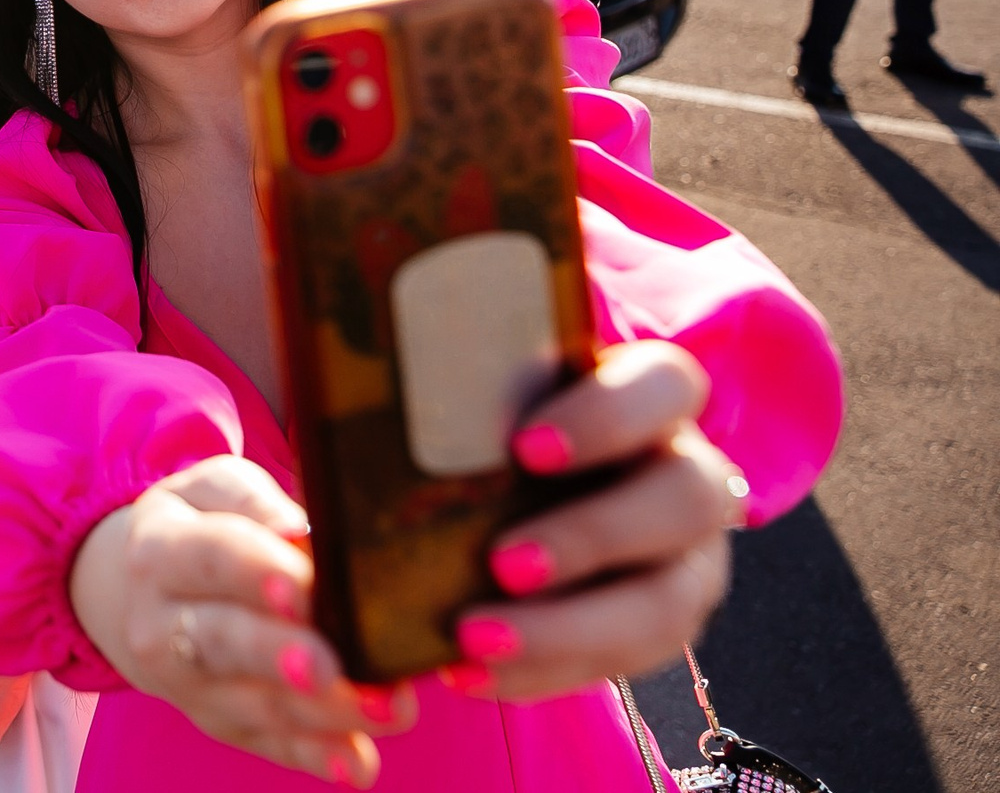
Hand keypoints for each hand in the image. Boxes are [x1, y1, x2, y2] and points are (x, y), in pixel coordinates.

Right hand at [69, 456, 413, 782]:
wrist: (138, 596)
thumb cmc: (198, 529)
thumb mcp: (211, 492)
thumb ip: (253, 501)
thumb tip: (296, 529)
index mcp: (160, 551)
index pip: (209, 558)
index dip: (256, 573)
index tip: (303, 588)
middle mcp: (161, 625)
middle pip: (223, 641)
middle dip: (279, 655)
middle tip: (332, 664)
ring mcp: (190, 685)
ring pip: (255, 703)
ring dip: (321, 712)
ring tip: (384, 706)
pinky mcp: (221, 724)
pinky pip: (270, 745)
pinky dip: (316, 756)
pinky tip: (357, 762)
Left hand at [446, 341, 740, 702]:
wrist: (513, 490)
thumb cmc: (493, 420)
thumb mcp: (486, 393)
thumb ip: (460, 383)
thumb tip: (363, 378)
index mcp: (651, 396)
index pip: (668, 385)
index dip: (609, 416)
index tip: (524, 447)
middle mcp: (688, 473)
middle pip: (688, 500)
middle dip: (593, 536)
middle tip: (501, 563)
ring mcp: (690, 557)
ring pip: (669, 604)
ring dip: (569, 630)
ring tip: (473, 641)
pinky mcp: (662, 624)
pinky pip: (622, 663)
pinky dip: (543, 674)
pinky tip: (471, 675)